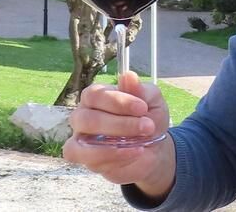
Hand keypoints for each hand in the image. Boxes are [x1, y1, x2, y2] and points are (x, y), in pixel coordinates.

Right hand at [63, 71, 176, 198]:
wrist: (155, 149)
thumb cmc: (149, 119)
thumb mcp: (152, 102)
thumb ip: (140, 90)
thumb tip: (128, 76)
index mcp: (96, 97)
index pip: (94, 94)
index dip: (117, 101)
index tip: (142, 107)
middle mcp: (83, 116)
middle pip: (87, 118)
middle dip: (120, 124)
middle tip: (147, 126)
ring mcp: (81, 140)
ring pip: (81, 143)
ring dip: (113, 144)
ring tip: (140, 143)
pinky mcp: (86, 160)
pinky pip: (89, 160)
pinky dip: (112, 157)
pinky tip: (134, 152)